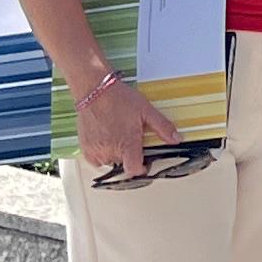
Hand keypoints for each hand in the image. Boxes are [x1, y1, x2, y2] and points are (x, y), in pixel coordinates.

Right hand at [71, 66, 158, 181]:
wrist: (95, 91)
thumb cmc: (119, 99)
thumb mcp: (147, 111)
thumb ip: (163, 127)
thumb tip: (176, 139)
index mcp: (127, 144)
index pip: (134, 170)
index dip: (141, 169)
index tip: (144, 163)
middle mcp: (110, 150)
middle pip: (124, 164)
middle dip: (129, 154)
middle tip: (130, 138)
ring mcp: (96, 150)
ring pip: (110, 162)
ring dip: (116, 154)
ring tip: (118, 136)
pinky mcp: (85, 147)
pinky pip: (95, 160)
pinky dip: (101, 154)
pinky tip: (106, 140)